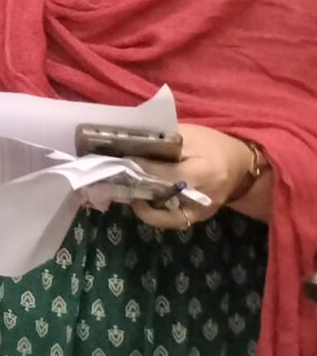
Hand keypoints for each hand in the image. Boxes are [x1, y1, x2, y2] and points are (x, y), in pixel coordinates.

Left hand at [128, 123, 258, 231]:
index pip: (164, 175)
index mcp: (203, 173)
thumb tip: (132, 146)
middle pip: (161, 196)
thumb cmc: (212, 145)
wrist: (239, 164)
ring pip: (163, 216)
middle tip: (116, 176)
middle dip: (136, 187)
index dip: (139, 168)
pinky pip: (170, 221)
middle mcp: (202, 197)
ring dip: (141, 204)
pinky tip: (141, 200)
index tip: (121, 159)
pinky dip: (153, 213)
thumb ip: (163, 142)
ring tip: (126, 189)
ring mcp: (200, 212)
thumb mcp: (190, 135)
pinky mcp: (197, 217)